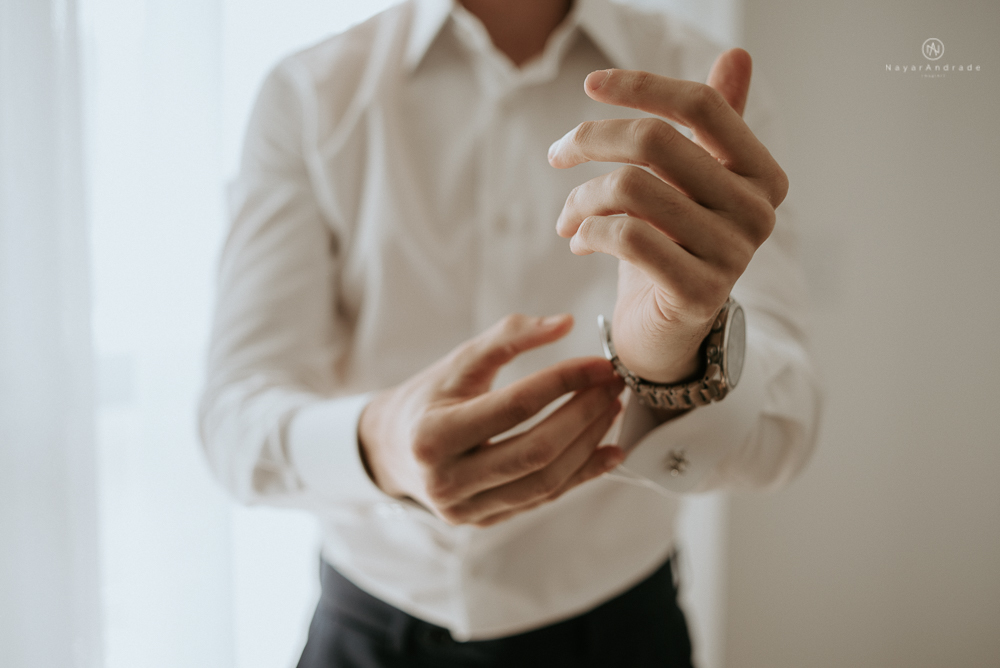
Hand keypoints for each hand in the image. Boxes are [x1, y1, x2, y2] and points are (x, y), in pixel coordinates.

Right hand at [358, 313, 624, 527]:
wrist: (391, 448)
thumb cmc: (428, 398)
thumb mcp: (458, 361)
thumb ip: (508, 337)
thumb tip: (566, 323)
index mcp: (433, 435)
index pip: (516, 406)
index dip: (565, 381)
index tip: (599, 364)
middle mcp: (446, 480)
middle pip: (536, 451)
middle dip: (584, 416)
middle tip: (612, 387)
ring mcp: (465, 509)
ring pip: (545, 482)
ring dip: (588, 445)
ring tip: (610, 410)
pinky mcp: (483, 521)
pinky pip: (543, 499)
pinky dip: (581, 475)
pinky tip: (608, 450)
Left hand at [548, 49, 786, 382]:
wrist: (666, 334)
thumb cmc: (674, 248)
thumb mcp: (690, 184)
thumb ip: (713, 126)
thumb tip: (739, 54)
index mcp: (762, 175)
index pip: (701, 106)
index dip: (641, 87)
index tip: (591, 85)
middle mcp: (758, 212)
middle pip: (655, 140)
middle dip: (591, 139)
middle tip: (557, 153)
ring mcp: (732, 255)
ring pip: (630, 188)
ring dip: (580, 198)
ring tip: (565, 217)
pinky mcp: (696, 293)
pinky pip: (624, 237)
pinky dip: (587, 232)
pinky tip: (578, 241)